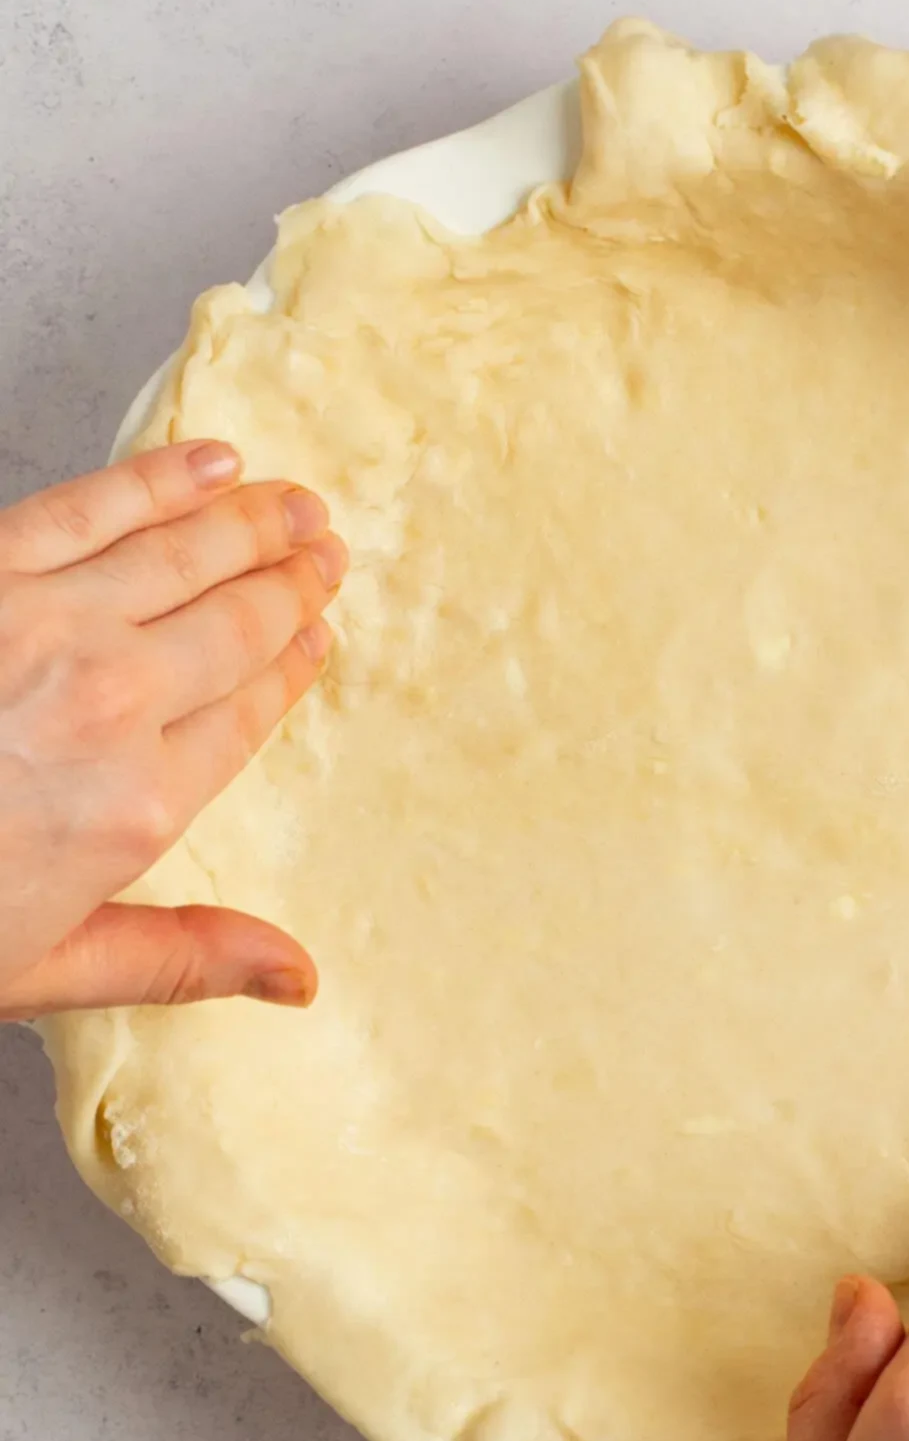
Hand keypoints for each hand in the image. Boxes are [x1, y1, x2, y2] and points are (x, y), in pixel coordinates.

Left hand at [0, 440, 346, 1018]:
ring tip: (297, 504)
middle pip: (235, 629)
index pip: (249, 714)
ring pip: (185, 558)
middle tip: (328, 550)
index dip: (292, 665)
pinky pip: (96, 506)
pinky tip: (211, 462)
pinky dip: (161, 479)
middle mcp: (116, 706)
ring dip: (254, 525)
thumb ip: (182, 959)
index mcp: (140, 806)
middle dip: (292, 585)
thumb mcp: (48, 966)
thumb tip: (303, 978)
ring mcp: (51, 629)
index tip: (320, 633)